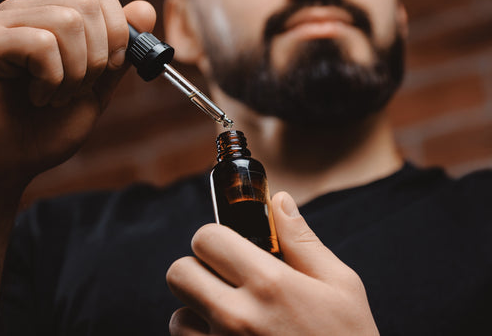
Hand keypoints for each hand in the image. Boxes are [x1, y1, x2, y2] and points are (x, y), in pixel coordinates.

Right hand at [0, 0, 155, 198]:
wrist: (14, 160)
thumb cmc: (49, 125)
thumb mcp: (98, 87)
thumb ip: (120, 51)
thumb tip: (145, 10)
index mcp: (53, 15)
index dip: (119, 35)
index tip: (111, 68)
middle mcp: (27, 11)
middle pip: (88, 4)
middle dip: (99, 57)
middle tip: (80, 88)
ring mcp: (5, 25)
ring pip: (68, 21)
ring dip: (75, 72)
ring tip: (58, 96)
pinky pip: (42, 45)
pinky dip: (52, 80)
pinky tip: (39, 98)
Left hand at [167, 192, 378, 334]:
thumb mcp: (340, 285)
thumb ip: (303, 241)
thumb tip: (279, 201)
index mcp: (269, 284)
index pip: (207, 239)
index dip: (216, 237)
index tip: (229, 245)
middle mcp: (237, 317)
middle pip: (179, 272)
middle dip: (199, 268)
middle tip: (225, 276)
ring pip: (177, 315)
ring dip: (198, 310)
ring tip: (231, 315)